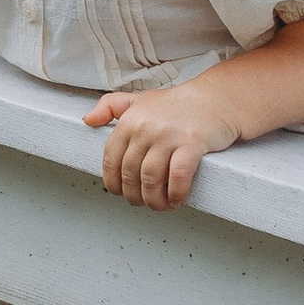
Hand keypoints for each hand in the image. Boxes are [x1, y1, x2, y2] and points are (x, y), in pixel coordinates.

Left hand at [85, 80, 239, 209]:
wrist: (216, 98)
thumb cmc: (177, 104)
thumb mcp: (139, 99)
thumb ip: (111, 106)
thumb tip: (88, 119)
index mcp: (130, 120)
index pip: (112, 160)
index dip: (114, 183)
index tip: (121, 193)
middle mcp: (146, 128)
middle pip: (131, 174)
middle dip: (135, 196)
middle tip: (143, 203)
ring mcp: (169, 135)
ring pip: (151, 179)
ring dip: (154, 200)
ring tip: (160, 205)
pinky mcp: (192, 143)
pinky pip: (177, 176)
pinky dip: (176, 193)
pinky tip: (176, 199)